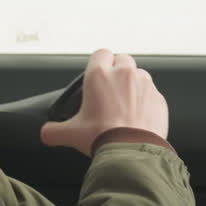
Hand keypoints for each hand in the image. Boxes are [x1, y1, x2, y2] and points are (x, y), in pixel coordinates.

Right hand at [40, 48, 169, 156]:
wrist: (132, 152)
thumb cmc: (102, 138)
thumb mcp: (71, 134)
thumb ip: (54, 131)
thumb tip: (46, 133)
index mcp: (99, 75)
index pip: (100, 53)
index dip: (99, 63)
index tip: (97, 76)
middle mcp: (124, 73)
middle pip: (122, 59)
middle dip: (117, 71)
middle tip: (111, 91)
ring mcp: (145, 84)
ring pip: (139, 74)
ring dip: (133, 85)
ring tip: (126, 106)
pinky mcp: (159, 98)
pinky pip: (152, 93)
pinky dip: (146, 101)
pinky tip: (139, 117)